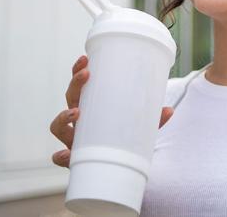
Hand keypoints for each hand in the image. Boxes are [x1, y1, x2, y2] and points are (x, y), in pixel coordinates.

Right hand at [49, 55, 173, 166]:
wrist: (120, 167)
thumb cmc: (124, 140)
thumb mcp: (139, 127)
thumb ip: (152, 120)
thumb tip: (169, 110)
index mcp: (91, 108)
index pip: (79, 85)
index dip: (77, 72)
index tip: (85, 59)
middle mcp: (79, 122)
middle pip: (69, 98)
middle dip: (75, 84)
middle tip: (86, 74)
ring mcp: (74, 139)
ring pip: (57, 126)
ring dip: (63, 117)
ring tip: (76, 112)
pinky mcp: (75, 158)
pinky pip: (62, 158)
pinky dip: (61, 156)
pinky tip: (65, 154)